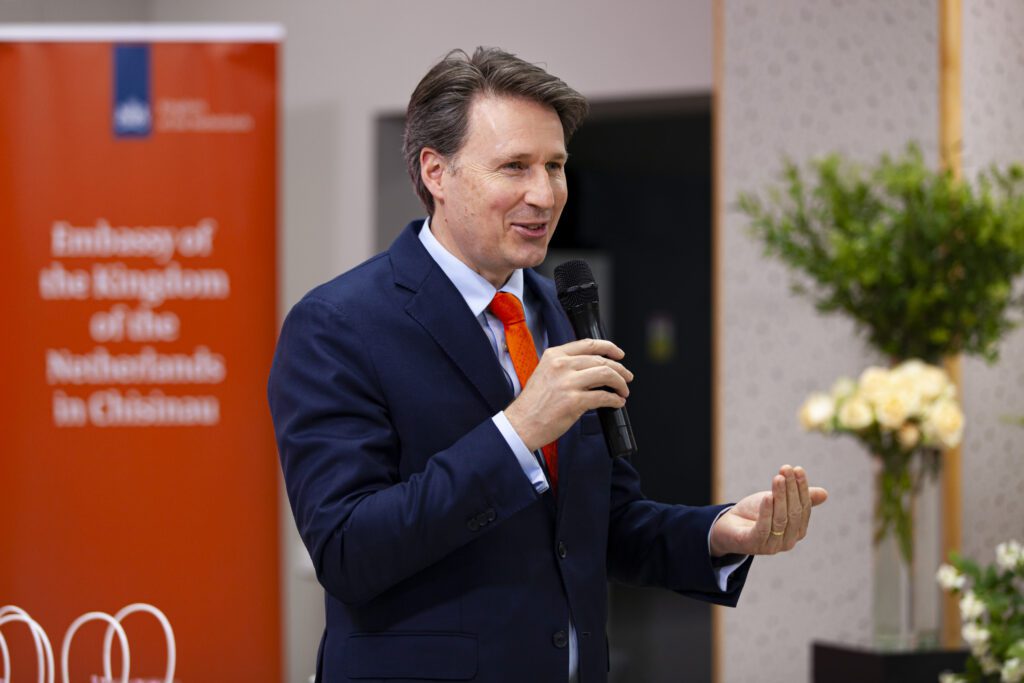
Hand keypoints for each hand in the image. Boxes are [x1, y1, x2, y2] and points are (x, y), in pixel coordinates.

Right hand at [504, 338, 632, 450]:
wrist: (521, 424)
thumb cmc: (533, 404)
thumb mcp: (545, 374)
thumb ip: (565, 366)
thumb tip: (592, 368)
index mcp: (554, 356)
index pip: (588, 344)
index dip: (609, 347)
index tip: (618, 354)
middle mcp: (561, 365)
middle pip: (601, 360)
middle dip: (619, 369)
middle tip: (626, 377)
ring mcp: (568, 383)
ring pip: (606, 374)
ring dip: (620, 383)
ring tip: (623, 391)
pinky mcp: (574, 401)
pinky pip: (603, 397)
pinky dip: (614, 400)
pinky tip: (616, 403)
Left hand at [709, 465, 827, 556]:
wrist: (728, 527)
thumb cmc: (755, 513)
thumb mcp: (778, 502)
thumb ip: (799, 498)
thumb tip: (825, 494)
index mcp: (797, 531)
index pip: (804, 507)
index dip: (802, 488)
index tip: (797, 469)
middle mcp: (788, 541)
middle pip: (794, 512)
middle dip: (791, 489)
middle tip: (786, 469)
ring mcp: (772, 545)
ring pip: (780, 519)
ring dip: (780, 496)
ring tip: (777, 478)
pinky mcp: (754, 545)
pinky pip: (763, 529)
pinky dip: (766, 512)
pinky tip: (767, 497)